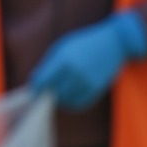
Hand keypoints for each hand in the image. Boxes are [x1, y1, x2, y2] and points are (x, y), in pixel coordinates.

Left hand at [29, 10, 146, 110]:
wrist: (113, 43)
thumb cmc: (83, 43)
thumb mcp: (63, 47)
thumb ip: (49, 64)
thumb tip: (36, 81)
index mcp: (64, 59)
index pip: (43, 80)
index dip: (36, 85)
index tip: (33, 87)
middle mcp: (75, 72)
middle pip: (54, 90)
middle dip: (47, 91)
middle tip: (44, 90)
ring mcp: (87, 82)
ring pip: (66, 98)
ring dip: (59, 97)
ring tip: (57, 91)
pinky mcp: (96, 89)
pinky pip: (79, 103)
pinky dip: (71, 103)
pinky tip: (68, 96)